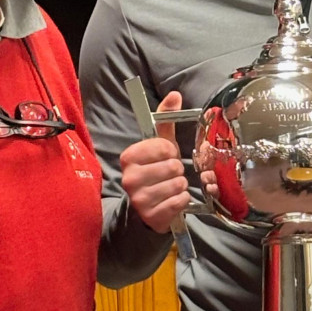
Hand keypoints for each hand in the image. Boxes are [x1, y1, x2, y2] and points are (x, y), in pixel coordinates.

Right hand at [119, 92, 191, 232]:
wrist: (148, 206)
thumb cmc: (155, 171)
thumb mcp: (159, 145)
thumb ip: (165, 119)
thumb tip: (175, 94)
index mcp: (129, 157)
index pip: (163, 147)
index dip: (170, 151)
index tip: (166, 156)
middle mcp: (130, 178)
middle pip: (172, 167)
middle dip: (177, 170)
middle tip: (169, 174)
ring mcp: (139, 199)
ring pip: (177, 185)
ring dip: (180, 186)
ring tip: (171, 187)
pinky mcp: (151, 216)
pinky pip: (179, 202)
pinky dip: (182, 200)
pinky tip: (173, 199)